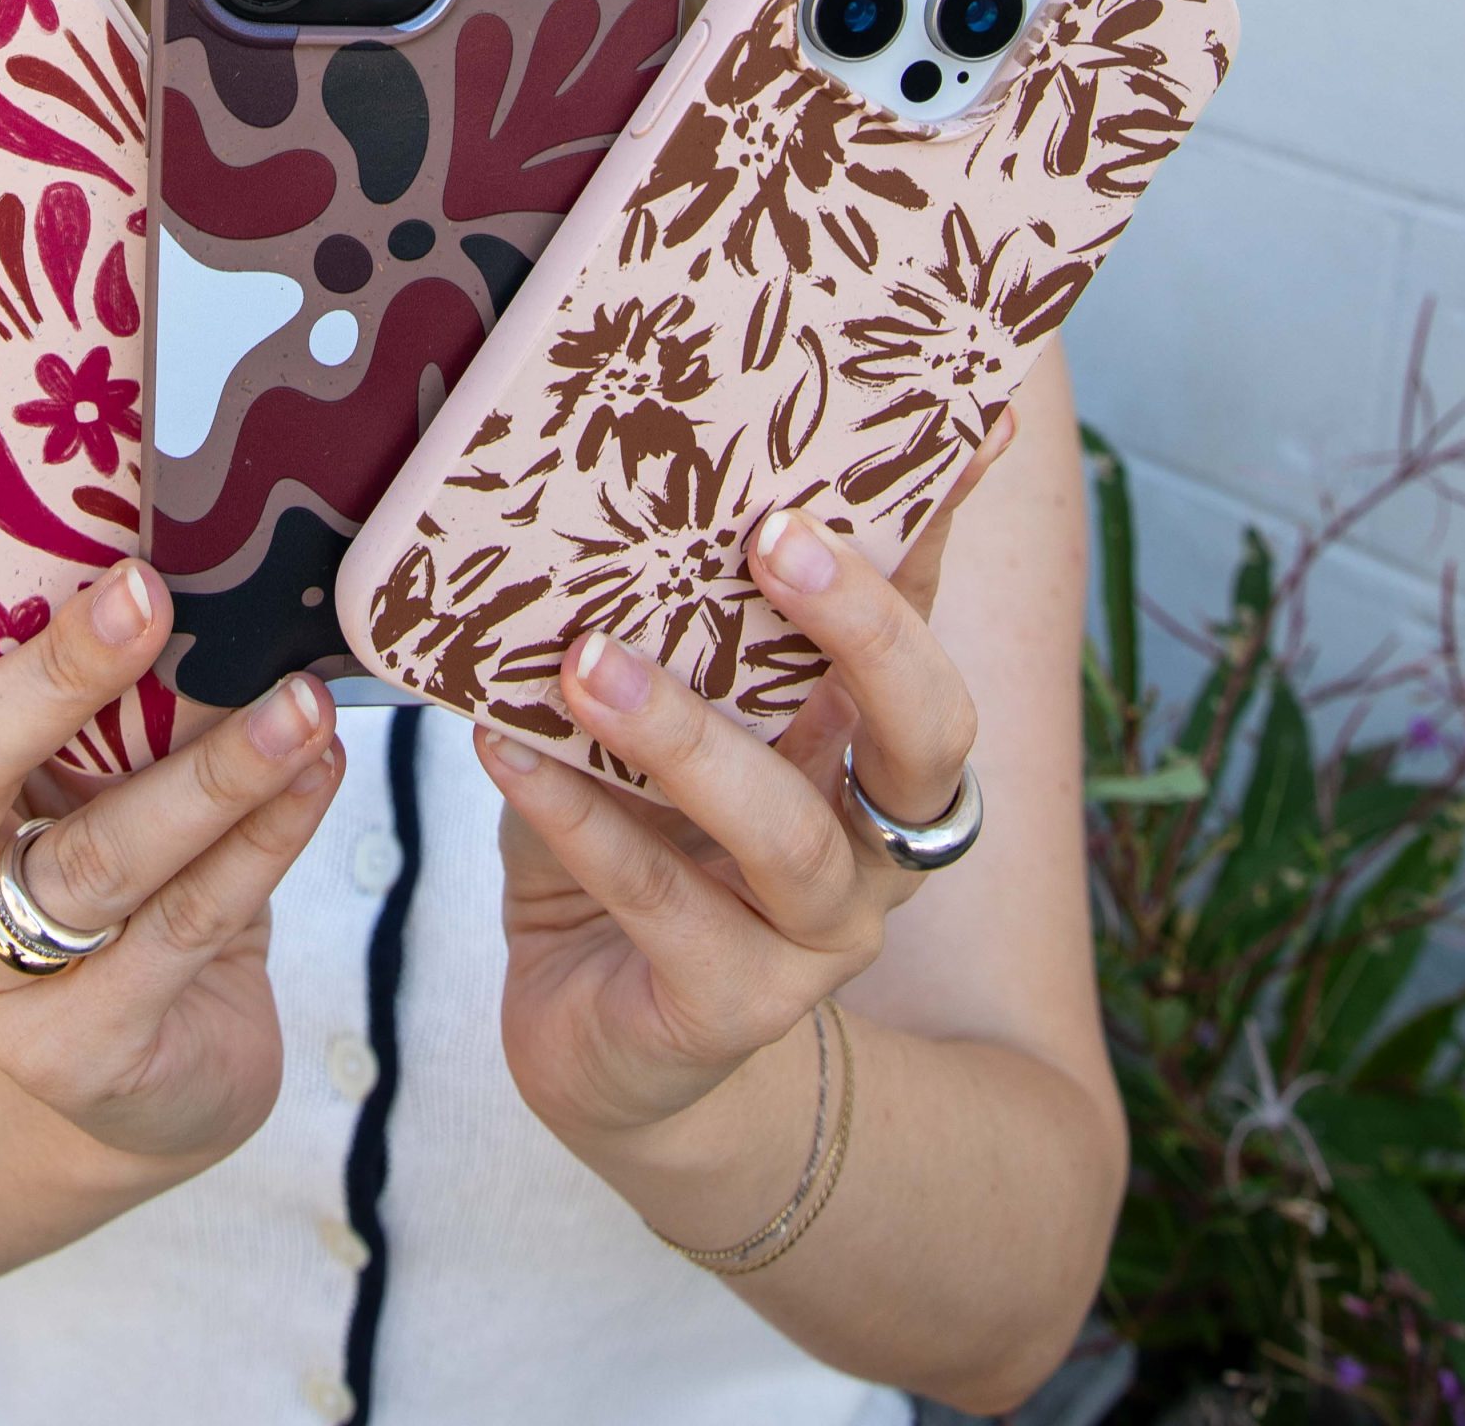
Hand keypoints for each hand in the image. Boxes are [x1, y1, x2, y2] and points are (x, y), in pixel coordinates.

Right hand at [0, 427, 343, 1165]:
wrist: (153, 1078)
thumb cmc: (133, 867)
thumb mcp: (98, 765)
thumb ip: (114, 679)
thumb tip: (206, 536)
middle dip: (51, 677)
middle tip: (146, 593)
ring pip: (93, 861)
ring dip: (213, 775)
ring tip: (302, 708)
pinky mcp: (73, 1056)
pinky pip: (179, 931)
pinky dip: (260, 848)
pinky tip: (317, 782)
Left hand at [472, 413, 1013, 1198]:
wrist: (603, 1039)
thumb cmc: (634, 837)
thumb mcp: (662, 714)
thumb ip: (667, 619)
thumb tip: (609, 452)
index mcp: (868, 745)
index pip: (923, 614)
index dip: (940, 524)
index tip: (961, 423)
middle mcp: (873, 839)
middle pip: (925, 733)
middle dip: (864, 632)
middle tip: (773, 539)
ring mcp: (815, 937)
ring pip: (787, 836)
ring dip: (684, 738)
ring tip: (587, 662)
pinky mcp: (728, 1008)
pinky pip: (658, 905)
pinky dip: (576, 819)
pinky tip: (503, 750)